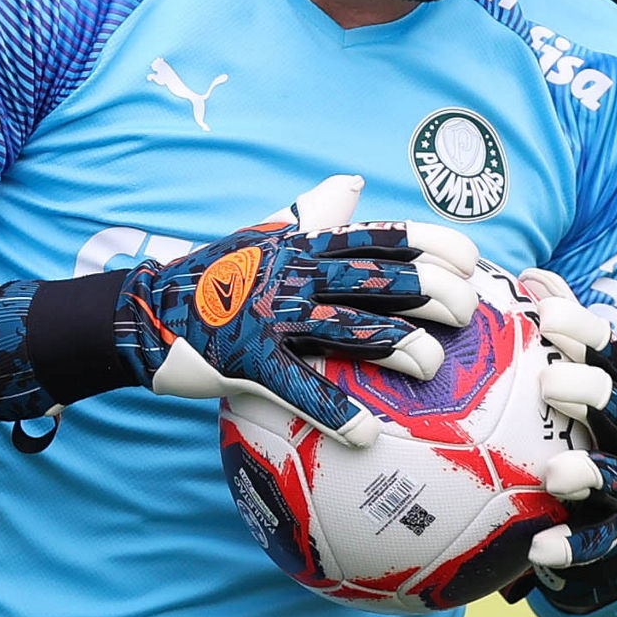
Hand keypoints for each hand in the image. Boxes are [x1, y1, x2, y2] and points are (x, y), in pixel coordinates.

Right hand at [118, 213, 479, 445]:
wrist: (144, 311)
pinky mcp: (246, 358)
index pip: (378, 235)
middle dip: (430, 291)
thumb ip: (311, 212)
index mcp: (303, 244)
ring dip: (395, 344)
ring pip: (345, 325)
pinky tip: (367, 435)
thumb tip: (354, 181)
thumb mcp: (261, 235)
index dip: (430, 243)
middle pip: (375, 276)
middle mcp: (293, 271)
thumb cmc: (212, 275)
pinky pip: (296, 385)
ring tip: (432, 366)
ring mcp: (269, 313)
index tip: (472, 259)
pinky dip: (332, 410)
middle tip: (469, 315)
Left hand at [504, 269, 616, 612]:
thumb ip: (549, 332)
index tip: (546, 312)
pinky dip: (569, 546)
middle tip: (547, 381)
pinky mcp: (611, 533)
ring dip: (583, 471)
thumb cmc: (569, 431)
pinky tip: (539, 551)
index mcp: (613, 389)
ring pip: (611, 473)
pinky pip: (592, 542)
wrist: (610, 526)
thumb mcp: (564, 380)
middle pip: (615, 403)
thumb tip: (525, 273)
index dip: (582, 328)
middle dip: (586, 389)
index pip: (606, 349)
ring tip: (553, 474)